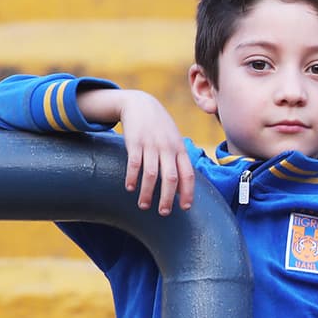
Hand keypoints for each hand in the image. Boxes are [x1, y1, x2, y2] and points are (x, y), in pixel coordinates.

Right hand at [80, 88, 194, 215]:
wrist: (141, 104)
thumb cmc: (160, 128)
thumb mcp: (174, 140)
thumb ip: (179, 161)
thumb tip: (181, 188)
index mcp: (180, 150)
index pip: (188, 174)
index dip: (187, 192)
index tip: (184, 208)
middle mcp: (168, 148)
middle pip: (171, 178)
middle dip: (168, 198)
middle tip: (163, 212)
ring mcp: (151, 145)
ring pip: (152, 174)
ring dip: (147, 192)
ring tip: (143, 205)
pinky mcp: (135, 142)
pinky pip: (134, 163)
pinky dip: (132, 177)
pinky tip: (130, 188)